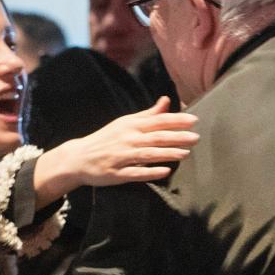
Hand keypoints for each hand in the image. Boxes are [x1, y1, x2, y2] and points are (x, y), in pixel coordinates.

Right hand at [31, 97, 198, 205]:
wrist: (78, 157)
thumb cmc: (106, 139)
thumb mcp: (125, 123)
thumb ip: (148, 114)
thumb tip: (166, 100)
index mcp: (130, 125)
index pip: (156, 121)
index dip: (175, 120)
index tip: (194, 120)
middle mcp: (126, 139)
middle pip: (154, 137)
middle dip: (176, 137)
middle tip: (196, 138)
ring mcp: (120, 157)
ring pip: (146, 154)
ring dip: (166, 153)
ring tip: (185, 154)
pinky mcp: (115, 174)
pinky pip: (134, 173)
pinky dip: (149, 172)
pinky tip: (165, 171)